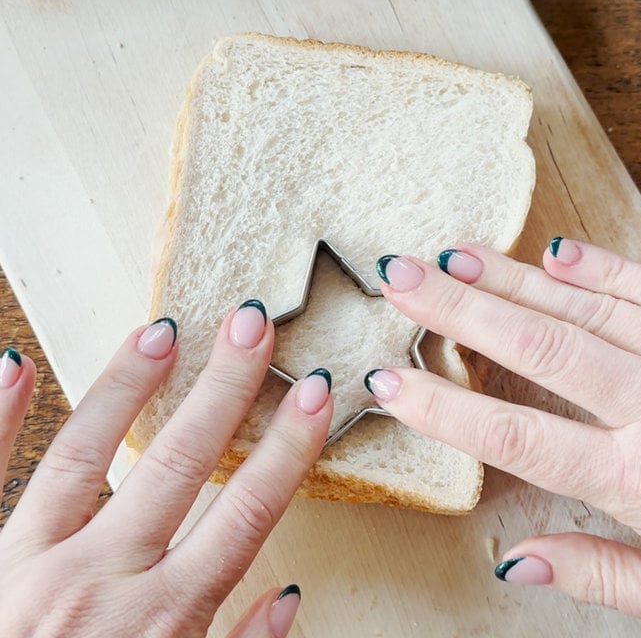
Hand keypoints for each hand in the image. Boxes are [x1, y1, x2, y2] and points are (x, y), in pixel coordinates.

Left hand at [0, 301, 332, 636]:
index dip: (289, 446)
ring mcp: (29, 567)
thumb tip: (287, 598)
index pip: (246, 513)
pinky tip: (13, 366)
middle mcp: (99, 585)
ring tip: (160, 330)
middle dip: (226, 389)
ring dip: (126, 386)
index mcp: (162, 624)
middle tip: (253, 325)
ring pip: (85, 453)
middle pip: (179, 464)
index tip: (317, 393)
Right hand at [369, 238, 640, 631]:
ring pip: (583, 307)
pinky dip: (600, 267)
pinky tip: (551, 252)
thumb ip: (600, 575)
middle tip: (398, 279)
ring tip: (448, 256)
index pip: (513, 436)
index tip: (387, 382)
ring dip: (508, 279)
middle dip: (456, 310)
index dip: (440, 409)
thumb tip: (512, 560)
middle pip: (537, 348)